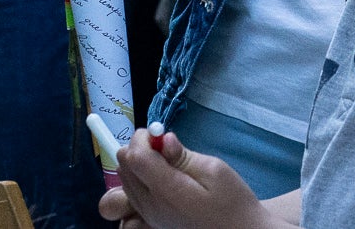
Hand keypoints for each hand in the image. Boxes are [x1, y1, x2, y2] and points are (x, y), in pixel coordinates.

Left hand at [101, 131, 272, 228]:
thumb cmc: (232, 201)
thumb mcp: (215, 171)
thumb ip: (184, 156)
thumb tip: (163, 140)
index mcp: (168, 192)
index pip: (134, 157)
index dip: (143, 138)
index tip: (160, 134)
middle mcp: (151, 206)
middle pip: (124, 166)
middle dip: (139, 149)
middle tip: (164, 148)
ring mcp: (147, 217)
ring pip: (123, 180)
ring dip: (137, 165)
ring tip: (162, 164)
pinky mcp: (148, 221)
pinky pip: (129, 196)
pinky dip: (138, 182)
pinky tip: (158, 181)